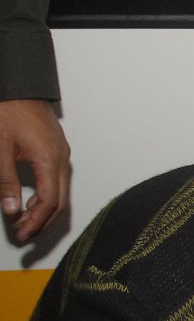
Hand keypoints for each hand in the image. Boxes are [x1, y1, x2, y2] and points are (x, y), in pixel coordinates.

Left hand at [0, 99, 71, 241]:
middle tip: (23, 234)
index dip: (36, 222)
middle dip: (42, 222)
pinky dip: (47, 197)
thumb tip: (11, 210)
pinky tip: (31, 201)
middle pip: (60, 202)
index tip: (22, 234)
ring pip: (61, 193)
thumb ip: (5, 181)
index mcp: (49, 159)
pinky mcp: (57, 151)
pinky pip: (58, 181)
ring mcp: (62, 155)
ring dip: (45, 211)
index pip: (49, 202)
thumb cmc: (9, 110)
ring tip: (24, 221)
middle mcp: (61, 160)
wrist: (20, 86)